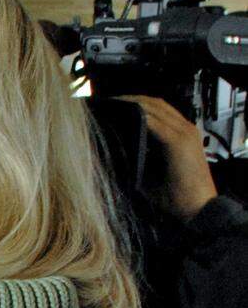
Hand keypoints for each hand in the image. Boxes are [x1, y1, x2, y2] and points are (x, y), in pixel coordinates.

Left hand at [117, 95, 217, 220]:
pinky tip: (121, 117)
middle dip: (131, 99)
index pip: (158, 109)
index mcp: (182, 134)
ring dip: (133, 104)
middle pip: (156, 103)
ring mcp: (184, 133)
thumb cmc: (177, 195)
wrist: (198, 208)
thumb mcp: (153, 173)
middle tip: (108, 101)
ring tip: (111, 105)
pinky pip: (156, 122)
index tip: (114, 106)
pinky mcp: (179, 142)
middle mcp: (185, 129)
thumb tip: (115, 151)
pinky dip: (138, 117)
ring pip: (155, 108)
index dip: (137, 104)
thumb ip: (140, 157)